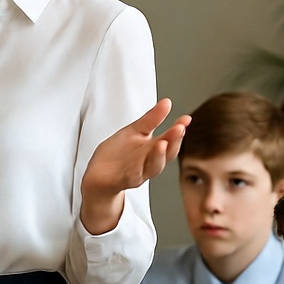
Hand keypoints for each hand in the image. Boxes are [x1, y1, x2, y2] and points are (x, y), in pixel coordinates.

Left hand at [81, 99, 190, 234]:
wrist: (98, 175)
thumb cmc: (117, 154)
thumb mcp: (134, 131)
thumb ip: (151, 119)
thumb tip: (167, 102)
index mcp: (152, 148)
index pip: (170, 139)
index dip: (178, 130)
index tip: (186, 119)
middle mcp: (149, 161)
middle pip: (167, 154)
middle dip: (174, 141)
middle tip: (179, 129)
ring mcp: (138, 172)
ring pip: (154, 167)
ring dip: (159, 156)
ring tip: (162, 144)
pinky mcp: (124, 181)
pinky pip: (133, 177)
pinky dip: (137, 171)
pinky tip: (138, 164)